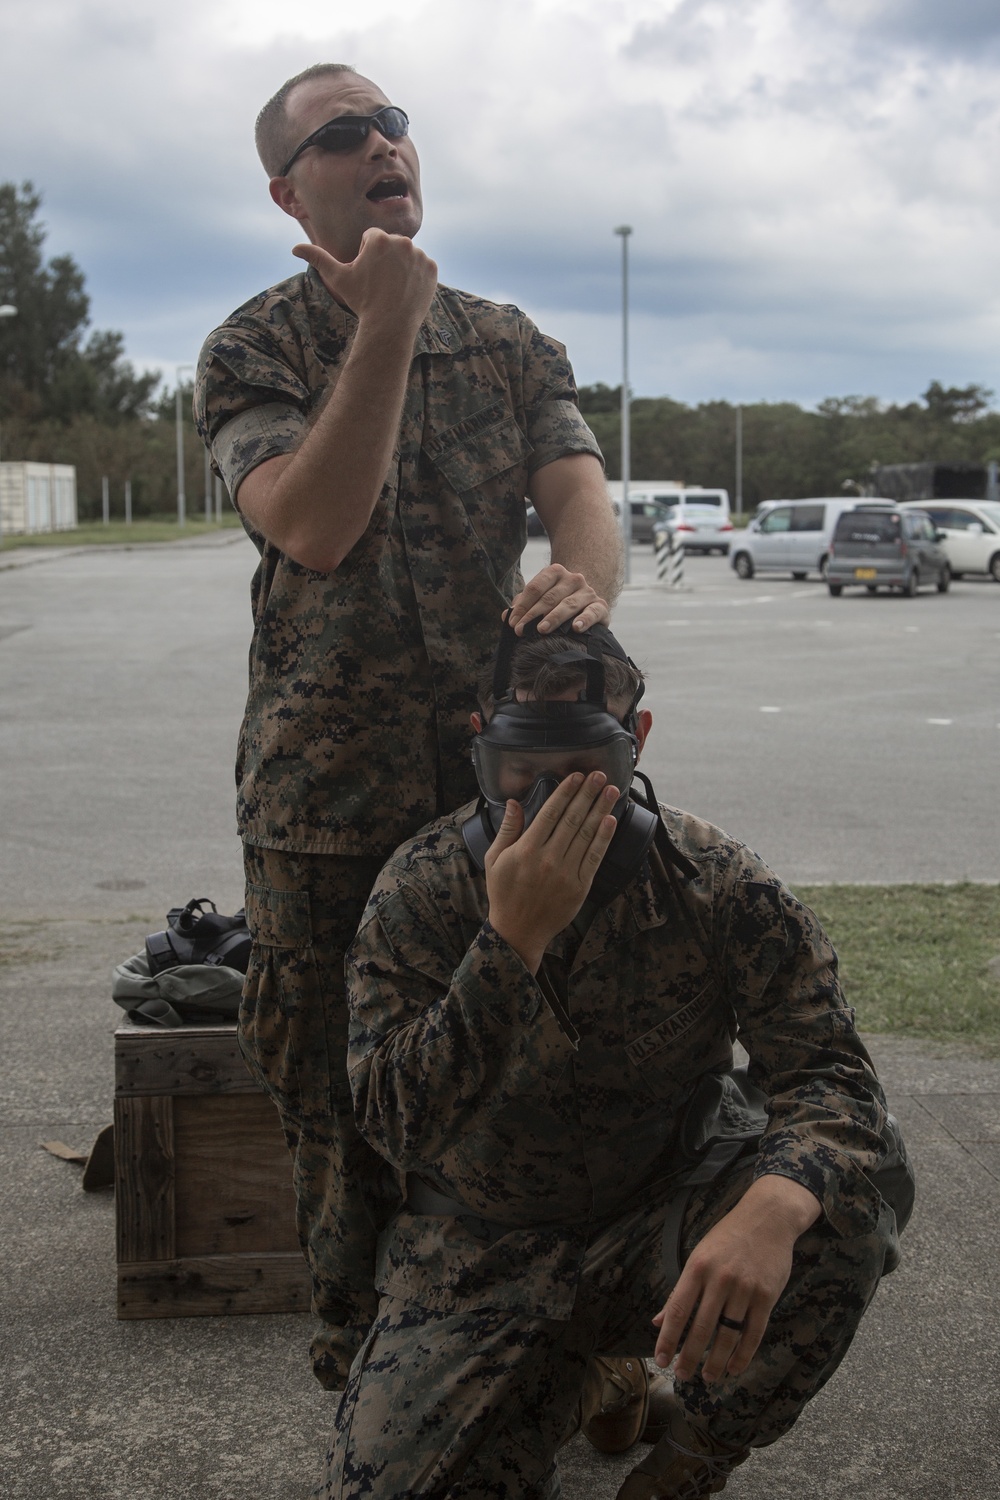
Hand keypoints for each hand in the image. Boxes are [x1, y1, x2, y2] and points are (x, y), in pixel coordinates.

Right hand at [293, 229, 436, 335]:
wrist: (389, 325)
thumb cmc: (361, 301)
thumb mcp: (338, 278)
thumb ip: (318, 258)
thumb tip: (294, 248)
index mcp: (378, 238)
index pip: (371, 239)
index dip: (366, 257)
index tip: (368, 276)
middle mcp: (401, 241)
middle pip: (390, 245)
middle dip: (385, 260)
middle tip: (381, 284)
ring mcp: (419, 254)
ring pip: (406, 255)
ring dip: (401, 266)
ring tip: (394, 288)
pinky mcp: (432, 267)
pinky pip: (422, 266)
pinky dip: (416, 276)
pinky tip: (407, 290)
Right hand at [484, 772, 619, 971]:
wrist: (518, 930)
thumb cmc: (503, 892)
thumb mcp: (494, 859)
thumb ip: (507, 829)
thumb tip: (515, 802)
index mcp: (526, 849)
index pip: (550, 813)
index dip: (565, 793)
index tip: (576, 776)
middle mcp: (548, 859)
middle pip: (572, 819)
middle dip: (587, 794)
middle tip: (599, 774)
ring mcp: (566, 873)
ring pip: (586, 835)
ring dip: (600, 809)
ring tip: (610, 790)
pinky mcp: (580, 886)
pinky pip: (594, 857)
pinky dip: (604, 838)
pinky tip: (611, 820)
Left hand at [507, 564, 609, 635]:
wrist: (586, 602)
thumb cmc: (557, 602)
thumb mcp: (538, 600)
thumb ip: (522, 605)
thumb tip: (506, 616)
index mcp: (554, 572)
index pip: (535, 588)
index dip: (522, 606)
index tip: (513, 624)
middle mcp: (573, 579)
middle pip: (549, 597)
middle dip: (533, 615)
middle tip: (521, 631)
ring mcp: (587, 592)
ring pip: (569, 604)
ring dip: (554, 618)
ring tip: (542, 629)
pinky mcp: (600, 606)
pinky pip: (593, 612)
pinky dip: (585, 619)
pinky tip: (576, 628)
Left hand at [652, 1175, 820, 1383]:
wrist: (768, 1217)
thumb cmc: (728, 1237)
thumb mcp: (699, 1256)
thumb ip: (680, 1291)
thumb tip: (658, 1321)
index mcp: (697, 1267)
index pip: (677, 1310)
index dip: (667, 1339)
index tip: (660, 1360)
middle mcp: (719, 1279)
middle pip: (701, 1328)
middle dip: (689, 1356)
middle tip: (682, 1376)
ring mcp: (744, 1288)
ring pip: (727, 1335)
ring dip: (716, 1361)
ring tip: (707, 1377)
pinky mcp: (767, 1296)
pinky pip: (753, 1333)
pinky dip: (743, 1355)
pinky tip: (733, 1368)